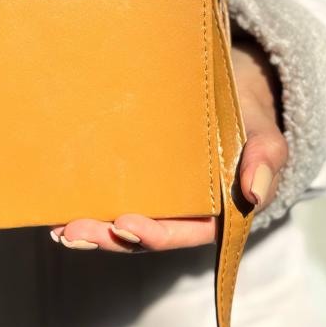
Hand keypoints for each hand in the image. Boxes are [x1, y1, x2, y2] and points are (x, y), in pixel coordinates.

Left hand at [49, 36, 287, 251]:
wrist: (232, 90)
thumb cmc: (249, 118)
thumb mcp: (265, 136)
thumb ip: (266, 159)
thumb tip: (253, 190)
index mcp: (214, 210)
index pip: (182, 231)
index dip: (154, 235)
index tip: (127, 226)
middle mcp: (182, 209)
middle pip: (144, 232)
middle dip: (109, 237)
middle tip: (76, 231)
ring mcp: (159, 192)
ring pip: (124, 218)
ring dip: (93, 228)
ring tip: (62, 228)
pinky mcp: (139, 171)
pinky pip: (113, 190)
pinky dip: (89, 200)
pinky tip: (59, 206)